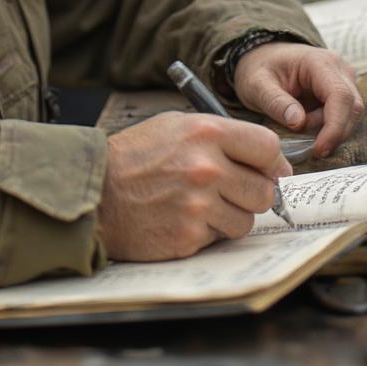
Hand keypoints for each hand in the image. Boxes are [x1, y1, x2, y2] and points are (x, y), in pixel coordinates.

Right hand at [97, 111, 290, 261]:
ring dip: (230, 216)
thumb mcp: (174, 126)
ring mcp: (199, 205)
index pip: (268, 148)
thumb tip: (265, 159)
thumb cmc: (133, 158)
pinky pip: (221, 238)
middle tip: (229, 191)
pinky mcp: (189, 236)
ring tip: (198, 205)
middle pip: (264, 190)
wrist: (95, 191)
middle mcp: (206, 167)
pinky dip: (207, 232)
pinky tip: (182, 218)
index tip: (268, 170)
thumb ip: (219, 137)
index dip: (271, 162)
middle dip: (251, 193)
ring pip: (247, 220)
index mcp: (205, 133)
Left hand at [232, 42, 362, 158]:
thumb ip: (276, 102)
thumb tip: (299, 123)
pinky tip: (305, 125)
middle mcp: (339, 68)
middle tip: (305, 144)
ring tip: (296, 124)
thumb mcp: (256, 85)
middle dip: (331, 131)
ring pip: (350, 115)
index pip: (340, 96)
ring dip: (327, 129)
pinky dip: (326, 127)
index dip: (335, 126)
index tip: (319, 150)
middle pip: (352, 107)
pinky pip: (343, 116)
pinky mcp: (343, 92)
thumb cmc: (258, 69)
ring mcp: (344, 79)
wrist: (261, 58)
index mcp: (318, 61)